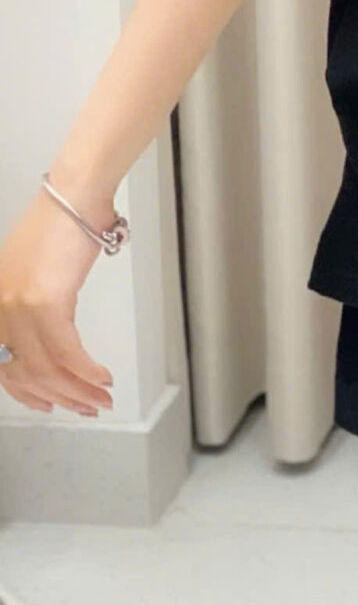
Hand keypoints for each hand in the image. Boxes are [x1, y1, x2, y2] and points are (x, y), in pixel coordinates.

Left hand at [0, 185, 115, 415]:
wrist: (74, 197)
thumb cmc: (62, 225)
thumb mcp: (34, 271)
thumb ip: (33, 304)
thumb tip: (51, 338)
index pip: (3, 363)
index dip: (27, 391)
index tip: (48, 404)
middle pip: (27, 371)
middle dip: (60, 396)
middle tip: (86, 407)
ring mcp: (18, 307)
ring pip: (47, 367)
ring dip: (78, 389)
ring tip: (101, 398)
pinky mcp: (44, 302)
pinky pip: (66, 351)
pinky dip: (86, 370)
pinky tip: (101, 377)